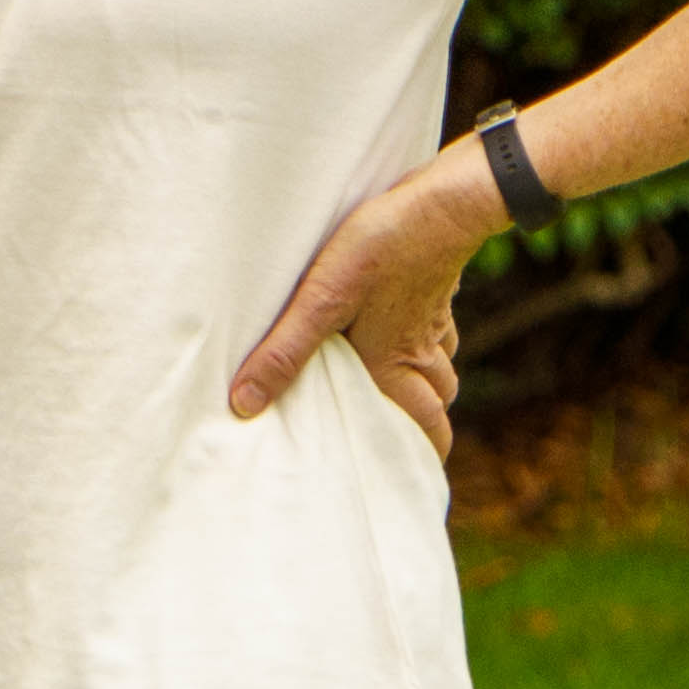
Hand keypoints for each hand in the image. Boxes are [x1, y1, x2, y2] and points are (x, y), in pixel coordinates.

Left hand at [230, 144, 497, 457]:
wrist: (443, 200)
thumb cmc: (381, 247)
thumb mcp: (323, 299)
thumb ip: (286, 350)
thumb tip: (245, 404)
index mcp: (394, 364)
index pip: (425, 431)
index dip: (422, 460)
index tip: (413, 488)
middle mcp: (419, 351)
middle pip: (435, 409)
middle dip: (421, 432)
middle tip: (395, 447)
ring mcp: (432, 320)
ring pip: (438, 373)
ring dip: (421, 391)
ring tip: (390, 400)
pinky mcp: (433, 290)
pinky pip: (434, 335)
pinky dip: (424, 349)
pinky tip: (402, 337)